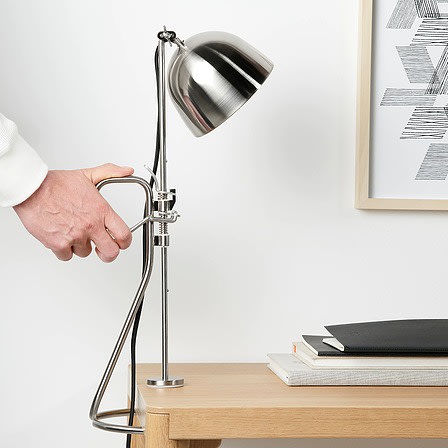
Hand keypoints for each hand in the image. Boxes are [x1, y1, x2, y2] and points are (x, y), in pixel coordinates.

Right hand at [14, 163, 133, 261]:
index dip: (125, 242)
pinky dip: (63, 249)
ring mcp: (75, 235)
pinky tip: (61, 236)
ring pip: (85, 253)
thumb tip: (127, 170)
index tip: (121, 243)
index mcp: (101, 211)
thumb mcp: (88, 175)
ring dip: (80, 246)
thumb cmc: (56, 184)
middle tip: (102, 249)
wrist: (31, 189)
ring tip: (72, 231)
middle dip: (108, 253)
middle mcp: (91, 225)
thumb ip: (111, 172)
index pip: (124, 234)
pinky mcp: (58, 243)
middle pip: (111, 252)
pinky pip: (66, 256)